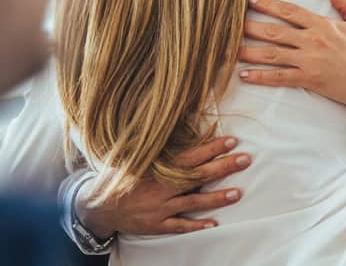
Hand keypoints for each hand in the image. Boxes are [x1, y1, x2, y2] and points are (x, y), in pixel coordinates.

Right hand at [76, 137, 250, 237]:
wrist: (96, 206)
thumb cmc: (120, 176)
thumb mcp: (134, 157)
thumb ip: (156, 146)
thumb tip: (177, 123)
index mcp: (158, 168)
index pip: (191, 156)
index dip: (212, 148)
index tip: (232, 140)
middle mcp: (162, 187)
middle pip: (198, 176)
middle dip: (223, 167)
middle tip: (245, 160)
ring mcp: (160, 207)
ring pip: (193, 202)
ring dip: (217, 198)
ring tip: (238, 193)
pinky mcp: (157, 224)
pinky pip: (179, 226)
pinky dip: (197, 225)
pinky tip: (214, 224)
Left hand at [238, 0, 345, 130]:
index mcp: (324, 25)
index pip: (291, 11)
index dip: (270, 5)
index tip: (251, 0)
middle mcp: (313, 41)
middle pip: (274, 31)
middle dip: (250, 26)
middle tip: (228, 23)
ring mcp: (309, 61)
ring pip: (271, 54)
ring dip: (248, 51)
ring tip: (227, 50)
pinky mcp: (309, 80)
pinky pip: (279, 77)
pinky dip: (260, 76)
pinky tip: (244, 75)